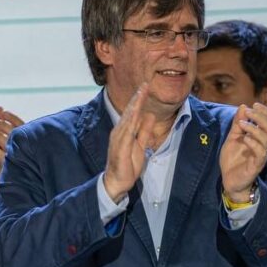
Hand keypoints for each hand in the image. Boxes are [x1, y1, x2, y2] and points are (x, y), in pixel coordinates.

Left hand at [0, 107, 23, 199]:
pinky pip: (3, 158)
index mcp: (25, 143)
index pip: (21, 127)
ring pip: (9, 144)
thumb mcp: (0, 141)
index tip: (3, 112)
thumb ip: (0, 124)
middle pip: (14, 134)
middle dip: (1, 125)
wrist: (3, 189)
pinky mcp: (11, 170)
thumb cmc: (4, 162)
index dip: (12, 118)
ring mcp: (18, 159)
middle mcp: (24, 150)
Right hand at [103, 84, 154, 201]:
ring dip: (134, 106)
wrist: (117, 182)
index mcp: (124, 132)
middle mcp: (119, 132)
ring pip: (128, 119)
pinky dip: (131, 120)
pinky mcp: (120, 146)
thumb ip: (144, 131)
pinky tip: (135, 112)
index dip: (139, 100)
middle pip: (129, 112)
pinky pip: (126, 131)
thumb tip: (149, 116)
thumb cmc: (127, 165)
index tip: (146, 88)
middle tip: (144, 85)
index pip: (132, 113)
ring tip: (140, 94)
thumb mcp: (141, 145)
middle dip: (137, 98)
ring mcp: (118, 139)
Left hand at [220, 103, 266, 201]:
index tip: (254, 104)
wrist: (229, 180)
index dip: (264, 112)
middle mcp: (263, 145)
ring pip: (266, 139)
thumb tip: (243, 106)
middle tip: (249, 111)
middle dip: (260, 117)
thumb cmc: (233, 160)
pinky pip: (260, 152)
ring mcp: (261, 155)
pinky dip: (253, 143)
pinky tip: (245, 138)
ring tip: (242, 124)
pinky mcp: (257, 165)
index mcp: (259, 138)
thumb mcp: (232, 139)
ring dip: (254, 129)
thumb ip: (237, 125)